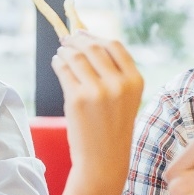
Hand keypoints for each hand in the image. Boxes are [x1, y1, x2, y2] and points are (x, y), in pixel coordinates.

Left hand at [51, 31, 143, 194]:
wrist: (103, 160)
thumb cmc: (112, 128)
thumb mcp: (125, 98)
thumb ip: (113, 71)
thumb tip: (88, 40)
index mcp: (135, 81)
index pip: (114, 45)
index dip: (96, 36)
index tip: (83, 33)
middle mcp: (119, 84)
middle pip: (93, 47)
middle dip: (77, 40)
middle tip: (67, 39)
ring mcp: (97, 91)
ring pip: (76, 56)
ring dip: (65, 50)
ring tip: (61, 53)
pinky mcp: (77, 99)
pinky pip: (63, 70)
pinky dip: (58, 62)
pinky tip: (58, 63)